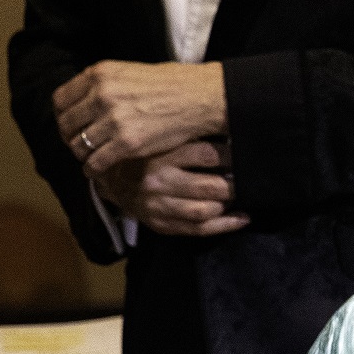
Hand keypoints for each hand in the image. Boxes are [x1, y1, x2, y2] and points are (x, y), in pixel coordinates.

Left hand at [54, 60, 226, 173]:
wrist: (199, 97)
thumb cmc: (172, 85)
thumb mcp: (130, 73)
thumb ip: (106, 85)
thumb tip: (88, 101)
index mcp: (99, 74)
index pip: (61, 99)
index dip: (63, 116)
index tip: (71, 125)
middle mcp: (101, 95)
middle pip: (67, 124)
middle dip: (71, 138)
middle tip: (82, 145)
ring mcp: (113, 120)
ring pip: (79, 145)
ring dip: (83, 155)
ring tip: (93, 158)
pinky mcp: (127, 142)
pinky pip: (96, 162)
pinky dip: (94, 170)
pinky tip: (98, 171)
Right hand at [93, 140, 249, 236]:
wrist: (105, 176)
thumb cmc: (141, 151)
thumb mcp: (156, 135)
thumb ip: (184, 132)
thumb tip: (225, 124)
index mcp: (160, 154)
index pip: (205, 155)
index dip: (231, 155)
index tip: (244, 152)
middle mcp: (158, 181)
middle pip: (208, 187)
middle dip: (235, 184)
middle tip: (248, 177)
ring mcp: (158, 206)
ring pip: (205, 210)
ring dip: (229, 204)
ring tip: (242, 195)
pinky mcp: (160, 223)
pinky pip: (198, 229)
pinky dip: (225, 225)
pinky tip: (242, 218)